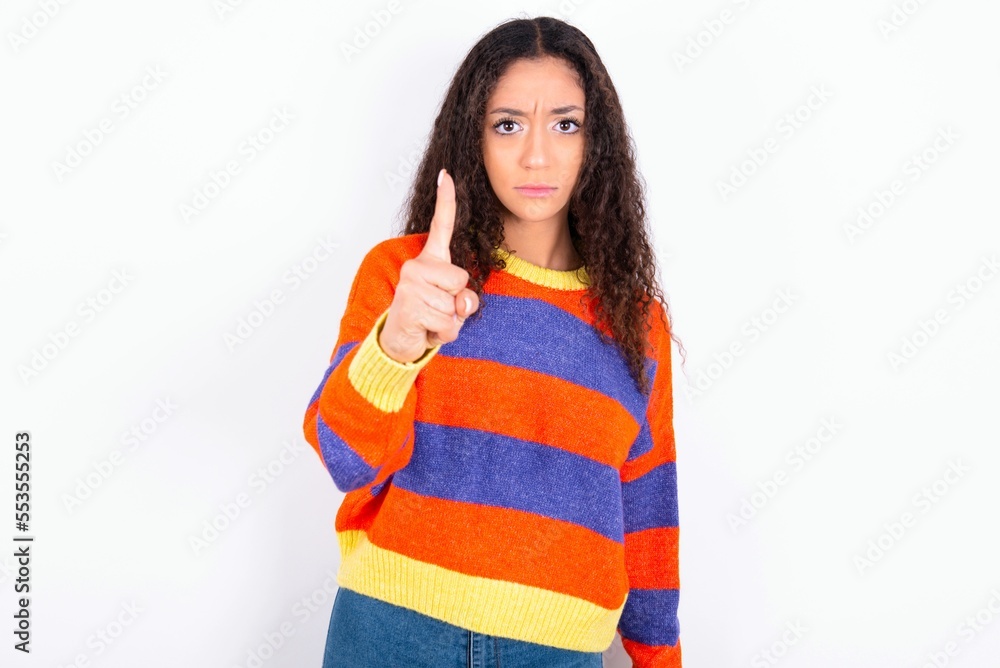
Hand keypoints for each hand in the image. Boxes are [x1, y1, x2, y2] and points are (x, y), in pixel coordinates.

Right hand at [378, 169, 479, 362]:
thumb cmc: (429, 318)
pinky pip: (446, 323)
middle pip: (461, 279)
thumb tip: (464, 303)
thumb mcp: (454, 307)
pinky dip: (443, 333)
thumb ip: (465, 300)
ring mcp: (411, 284)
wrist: (400, 341)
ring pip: (454, 305)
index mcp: (429, 261)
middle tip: (439, 309)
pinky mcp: (409, 306)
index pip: (441, 227)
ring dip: (449, 321)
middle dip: (458, 302)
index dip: (446, 201)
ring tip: (431, 322)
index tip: (446, 175)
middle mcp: (416, 266)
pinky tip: (426, 331)